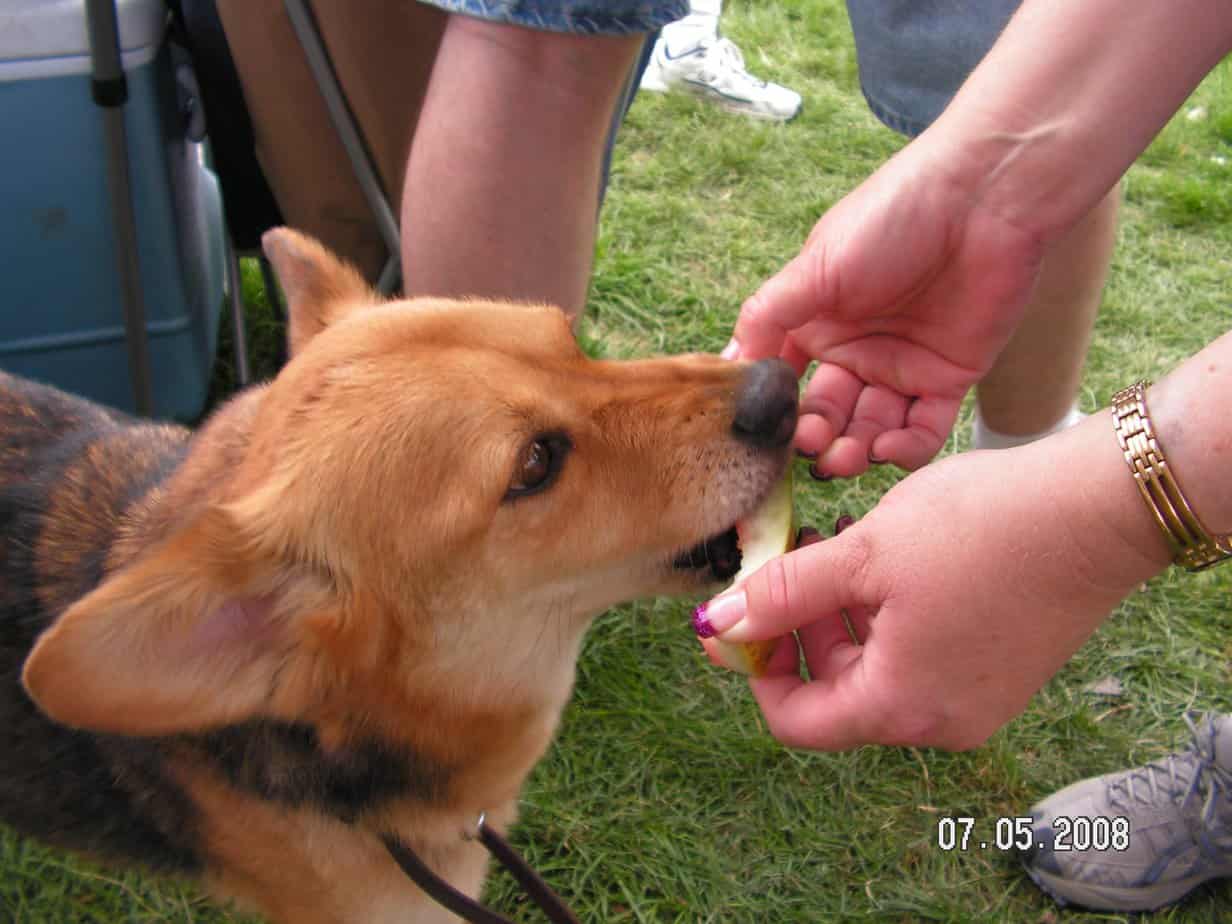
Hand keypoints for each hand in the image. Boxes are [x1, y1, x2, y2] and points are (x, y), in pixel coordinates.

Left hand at [695, 417, 1169, 750]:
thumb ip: (783, 593)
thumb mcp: (864, 555)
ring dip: (843, 616)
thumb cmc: (981, 529)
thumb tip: (716, 624)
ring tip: (834, 545)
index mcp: (901, 706)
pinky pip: (922, 657)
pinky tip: (885, 558)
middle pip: (837, 693)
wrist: (1097, 509)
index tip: (737, 617)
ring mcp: (977, 699)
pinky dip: (889, 616)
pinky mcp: (1001, 671)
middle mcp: (941, 720)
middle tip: (788, 560)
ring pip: (878, 669)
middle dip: (800, 629)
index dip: (756, 669)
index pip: (796, 721)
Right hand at [729, 138, 1046, 474]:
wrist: (982, 199)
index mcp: (819, 324)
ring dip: (853, 452)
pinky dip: (903, 449)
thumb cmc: (891, 218)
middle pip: (827, 414)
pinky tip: (885, 447)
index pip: (787, 383)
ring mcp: (903, 367)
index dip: (775, 412)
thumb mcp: (815, 266)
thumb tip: (727, 364)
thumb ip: (769, 316)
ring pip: (870, 430)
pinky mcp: (949, 378)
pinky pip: (922, 430)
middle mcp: (857, 350)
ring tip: (842, 457)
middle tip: (810, 446)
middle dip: (814, 438)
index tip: (765, 434)